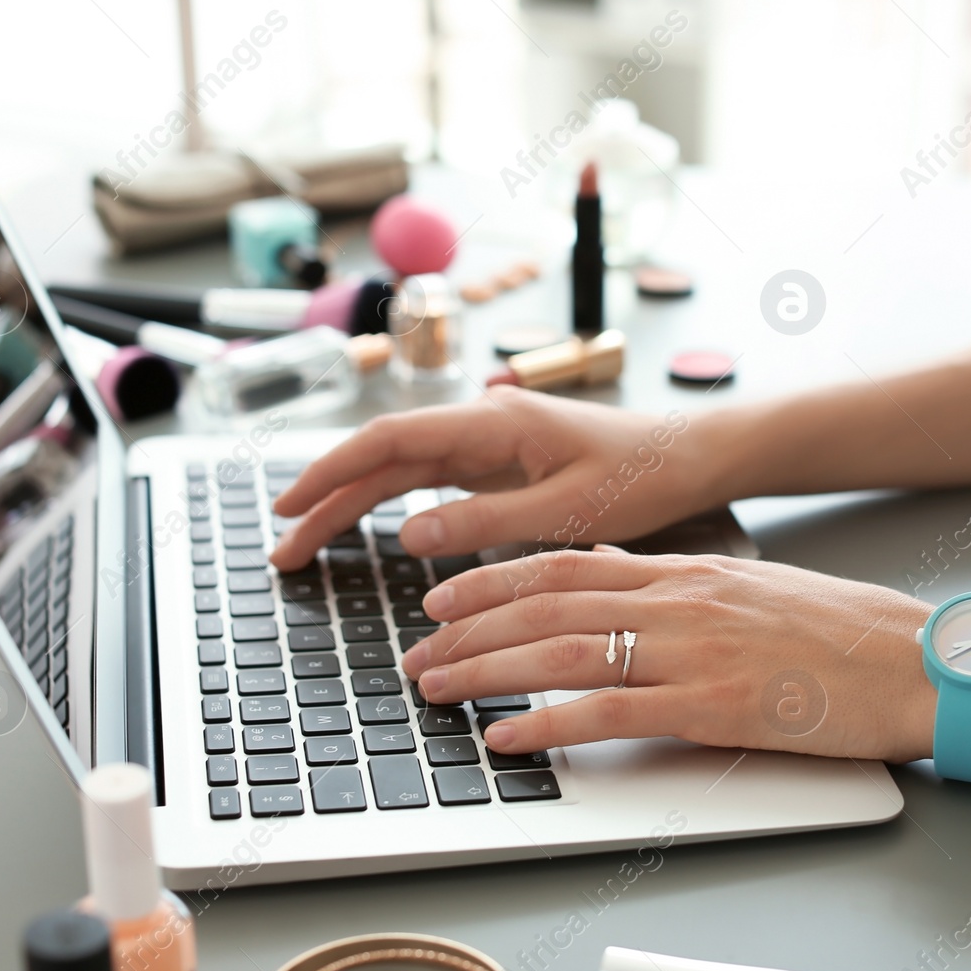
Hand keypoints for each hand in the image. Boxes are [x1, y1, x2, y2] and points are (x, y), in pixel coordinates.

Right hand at [270, 387, 715, 571]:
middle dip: (326, 500)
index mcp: (493, 422)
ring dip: (349, 507)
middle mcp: (480, 425)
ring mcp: (485, 444)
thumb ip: (484, 521)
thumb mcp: (566, 509)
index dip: (331, 471)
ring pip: (399, 473)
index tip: (288, 504)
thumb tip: (404, 534)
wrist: (688, 458)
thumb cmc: (641, 475)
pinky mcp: (496, 465)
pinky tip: (362, 530)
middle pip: (381, 460)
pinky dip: (388, 506)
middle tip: (281, 548)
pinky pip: (427, 483)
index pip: (389, 440)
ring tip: (304, 548)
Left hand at [401, 548, 938, 762]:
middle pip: (546, 603)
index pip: (565, 562)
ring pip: (561, 651)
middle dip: (469, 628)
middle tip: (419, 653)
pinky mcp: (712, 705)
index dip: (493, 578)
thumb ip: (676, 581)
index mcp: (686, 569)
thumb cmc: (843, 631)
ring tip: (436, 691)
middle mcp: (678, 600)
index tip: (445, 597)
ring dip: (486, 671)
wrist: (917, 663)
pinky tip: (506, 736)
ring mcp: (692, 650)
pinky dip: (547, 724)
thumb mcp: (750, 585)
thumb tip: (612, 570)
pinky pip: (608, 712)